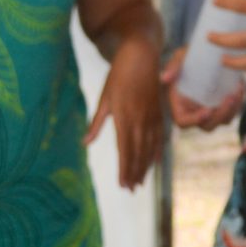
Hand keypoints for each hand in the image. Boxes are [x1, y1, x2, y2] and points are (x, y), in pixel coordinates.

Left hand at [84, 40, 166, 189]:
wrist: (141, 56)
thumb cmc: (118, 75)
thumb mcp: (104, 98)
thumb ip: (96, 122)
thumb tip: (85, 143)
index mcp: (124, 117)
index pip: (124, 150)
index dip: (124, 169)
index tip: (122, 184)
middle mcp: (141, 120)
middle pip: (138, 153)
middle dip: (135, 172)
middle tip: (131, 189)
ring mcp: (153, 117)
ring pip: (150, 148)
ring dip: (145, 166)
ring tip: (141, 182)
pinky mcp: (160, 113)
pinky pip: (160, 138)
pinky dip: (157, 152)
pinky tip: (155, 163)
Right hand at [160, 49, 245, 129]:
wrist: (205, 53)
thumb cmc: (188, 57)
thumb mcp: (180, 58)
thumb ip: (173, 68)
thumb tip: (164, 78)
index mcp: (180, 105)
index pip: (183, 122)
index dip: (195, 120)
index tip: (207, 110)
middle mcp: (195, 111)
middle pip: (207, 126)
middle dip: (220, 115)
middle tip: (230, 98)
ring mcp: (211, 110)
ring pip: (223, 120)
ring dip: (232, 110)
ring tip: (237, 92)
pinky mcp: (224, 105)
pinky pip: (233, 111)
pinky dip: (239, 102)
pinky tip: (241, 87)